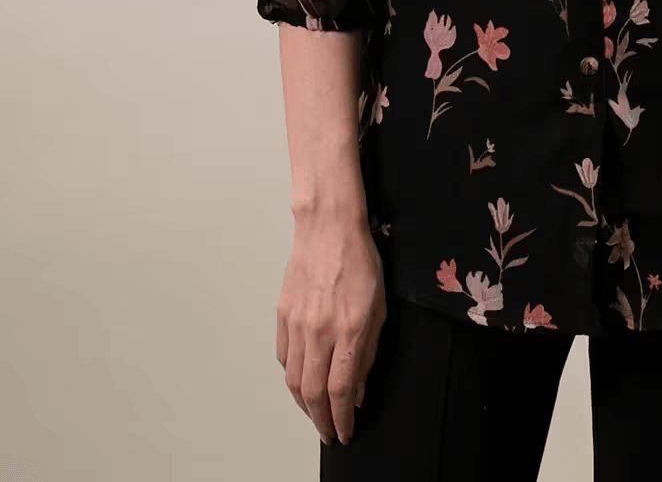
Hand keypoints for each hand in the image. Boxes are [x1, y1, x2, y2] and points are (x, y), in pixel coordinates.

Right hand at [276, 214, 386, 446]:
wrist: (328, 227)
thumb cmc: (359, 260)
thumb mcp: (379, 306)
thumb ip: (368, 350)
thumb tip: (357, 388)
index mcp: (348, 329)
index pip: (340, 390)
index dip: (342, 419)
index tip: (346, 432)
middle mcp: (319, 331)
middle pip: (313, 393)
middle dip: (321, 421)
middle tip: (329, 433)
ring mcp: (297, 323)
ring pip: (294, 380)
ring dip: (304, 405)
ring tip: (316, 414)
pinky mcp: (282, 315)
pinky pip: (284, 357)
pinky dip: (292, 377)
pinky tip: (302, 380)